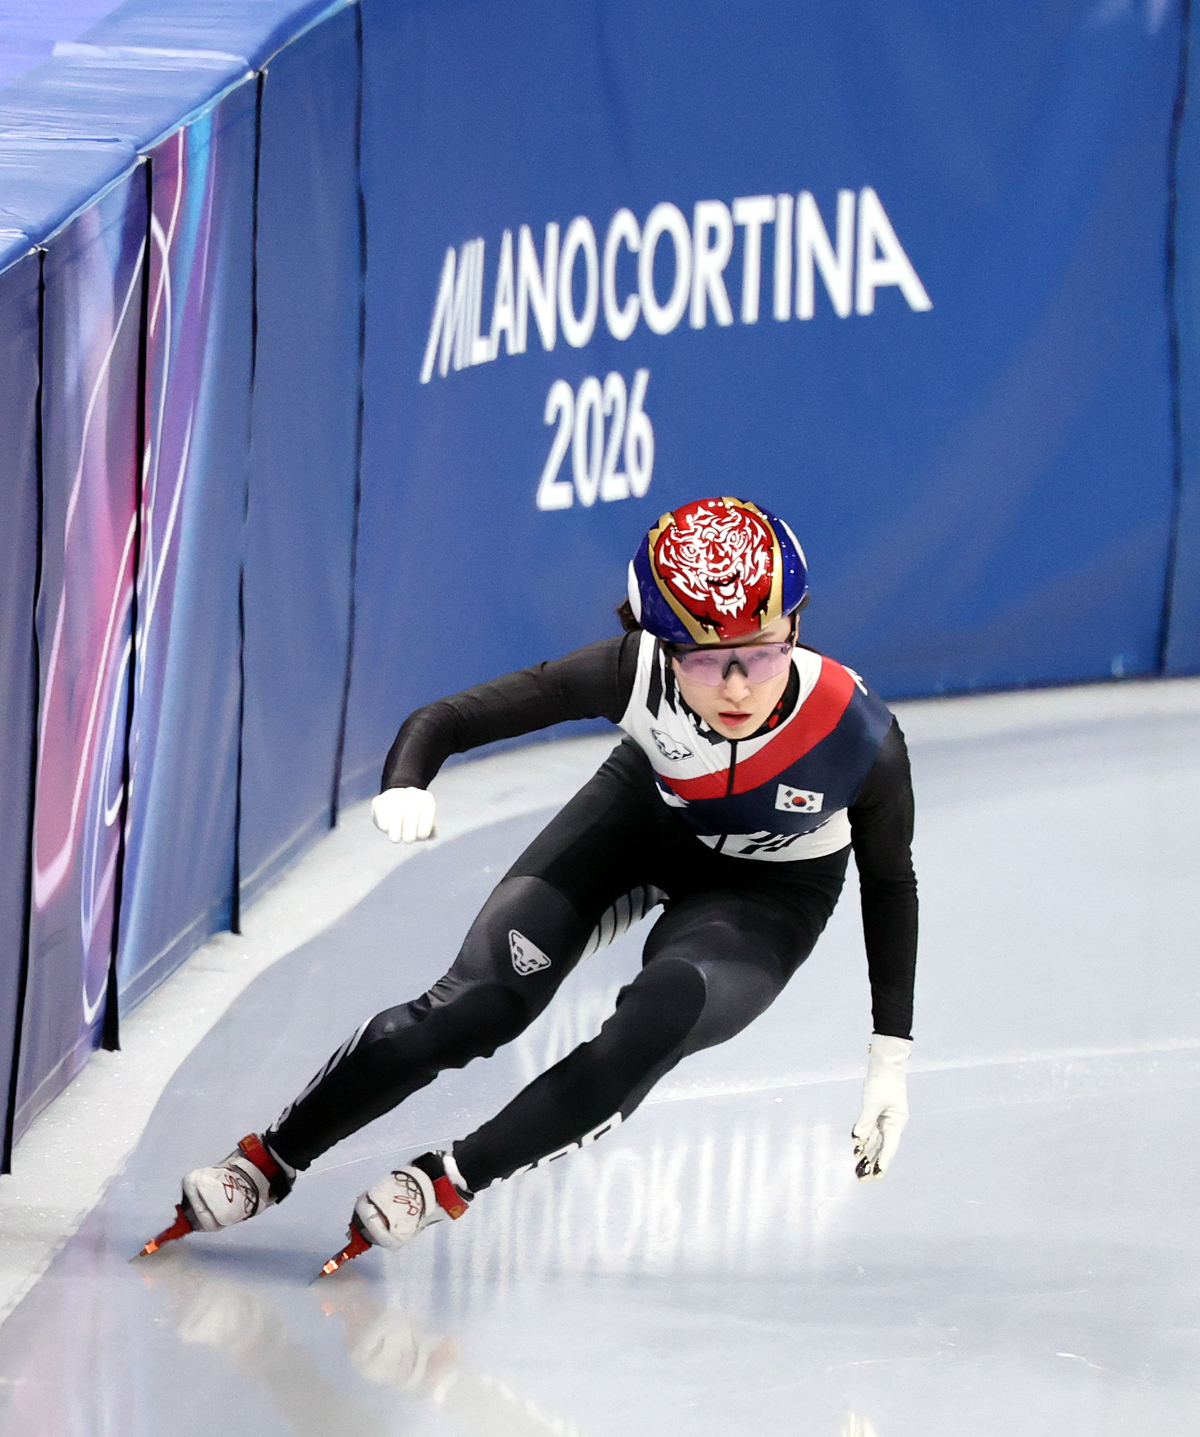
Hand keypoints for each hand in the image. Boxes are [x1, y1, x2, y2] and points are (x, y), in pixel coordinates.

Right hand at [371, 787, 435, 842]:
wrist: (396, 806)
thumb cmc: (414, 821)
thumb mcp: (424, 825)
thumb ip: (431, 831)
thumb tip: (432, 835)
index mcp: (425, 798)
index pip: (428, 807)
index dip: (425, 823)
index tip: (422, 836)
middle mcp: (411, 793)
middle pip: (411, 806)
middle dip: (410, 826)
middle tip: (409, 840)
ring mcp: (394, 795)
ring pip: (396, 808)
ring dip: (396, 826)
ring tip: (396, 839)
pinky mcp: (379, 800)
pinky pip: (381, 809)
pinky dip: (384, 820)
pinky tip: (386, 829)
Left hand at [851, 1033, 910, 1180]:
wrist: (885, 1065)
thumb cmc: (881, 1082)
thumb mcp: (872, 1102)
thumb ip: (865, 1122)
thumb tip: (858, 1138)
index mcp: (896, 1122)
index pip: (889, 1147)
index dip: (882, 1162)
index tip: (877, 1176)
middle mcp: (892, 1124)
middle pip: (882, 1147)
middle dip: (872, 1163)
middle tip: (862, 1180)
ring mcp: (885, 1120)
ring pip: (876, 1141)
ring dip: (867, 1155)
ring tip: (858, 1170)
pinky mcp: (878, 1115)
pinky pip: (871, 1131)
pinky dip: (864, 1140)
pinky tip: (857, 1150)